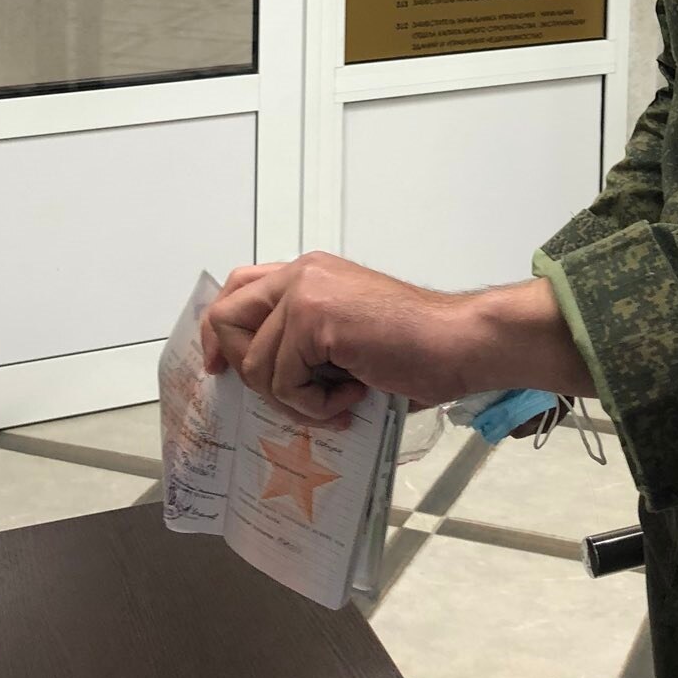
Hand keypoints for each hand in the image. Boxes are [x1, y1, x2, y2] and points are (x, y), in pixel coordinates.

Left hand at [200, 254, 593, 425]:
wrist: (457, 343)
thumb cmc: (416, 348)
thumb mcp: (346, 334)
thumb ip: (304, 337)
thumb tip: (257, 372)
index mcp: (310, 272)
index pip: (238, 288)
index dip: (220, 331)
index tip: (221, 367)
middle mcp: (302, 274)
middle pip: (227, 320)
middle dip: (248, 370)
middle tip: (295, 394)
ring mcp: (306, 293)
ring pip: (256, 365)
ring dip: (296, 398)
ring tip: (341, 396)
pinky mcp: (314, 319)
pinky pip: (283, 382)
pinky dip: (316, 404)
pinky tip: (354, 394)